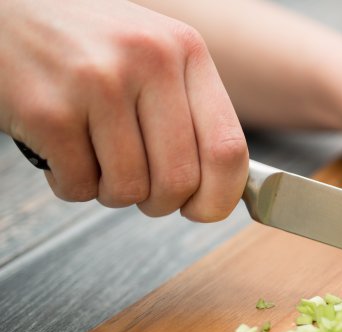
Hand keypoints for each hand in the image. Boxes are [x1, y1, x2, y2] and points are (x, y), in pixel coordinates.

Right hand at [0, 0, 247, 220]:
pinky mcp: (48, 110)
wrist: (4, 8)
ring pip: (129, 189)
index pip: (228, 147)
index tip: (204, 210)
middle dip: (161, 202)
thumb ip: (189, 109)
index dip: (220, 197)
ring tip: (94, 159)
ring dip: (111, 192)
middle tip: (141, 189)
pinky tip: (61, 151)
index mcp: (185, 50)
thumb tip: (222, 189)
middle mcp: (148, 61)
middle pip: (180, 180)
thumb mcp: (151, 53)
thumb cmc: (82, 41)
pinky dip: (71, 184)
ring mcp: (98, 84)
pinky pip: (79, 186)